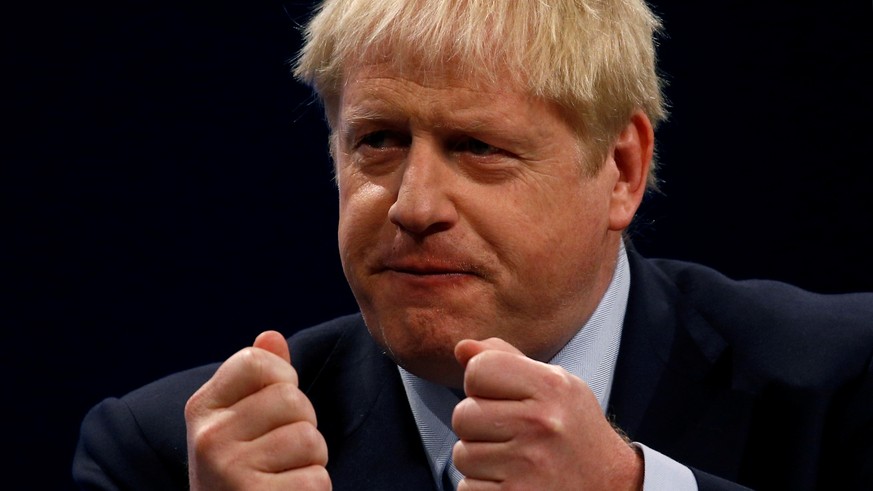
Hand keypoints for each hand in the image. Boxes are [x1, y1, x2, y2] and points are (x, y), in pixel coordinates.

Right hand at [185, 331, 330, 489]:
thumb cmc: (242, 472)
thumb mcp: (239, 423)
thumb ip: (257, 380)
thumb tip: (271, 336)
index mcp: (202, 408)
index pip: (257, 361)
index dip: (282, 379)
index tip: (274, 408)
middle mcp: (209, 437)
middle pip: (292, 400)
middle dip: (302, 425)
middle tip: (280, 452)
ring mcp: (229, 471)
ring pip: (310, 440)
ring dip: (310, 462)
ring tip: (282, 477)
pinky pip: (316, 479)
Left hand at [452, 338, 642, 490]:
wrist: (611, 485)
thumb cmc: (574, 429)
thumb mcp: (554, 384)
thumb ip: (506, 360)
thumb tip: (461, 347)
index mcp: (551, 387)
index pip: (478, 369)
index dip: (480, 383)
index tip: (501, 397)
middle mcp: (541, 424)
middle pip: (463, 415)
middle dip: (477, 426)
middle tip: (508, 433)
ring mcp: (528, 465)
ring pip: (462, 455)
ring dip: (480, 460)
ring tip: (514, 459)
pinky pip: (467, 488)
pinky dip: (483, 488)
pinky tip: (513, 481)